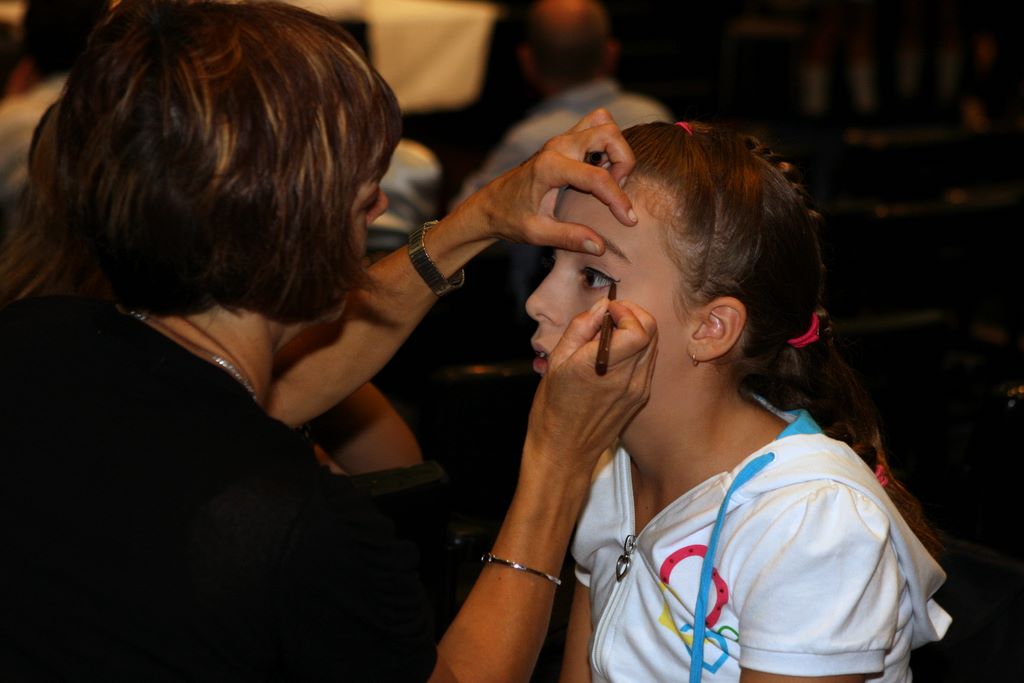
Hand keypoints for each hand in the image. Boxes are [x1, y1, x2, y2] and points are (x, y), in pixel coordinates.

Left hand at [455, 108, 636, 256]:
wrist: (491, 205)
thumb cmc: (511, 219)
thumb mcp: (537, 233)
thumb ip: (569, 238)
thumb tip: (600, 247)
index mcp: (550, 167)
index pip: (597, 177)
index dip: (618, 200)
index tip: (628, 220)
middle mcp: (557, 146)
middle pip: (608, 133)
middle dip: (623, 161)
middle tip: (615, 189)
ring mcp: (561, 140)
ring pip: (603, 123)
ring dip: (615, 148)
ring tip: (608, 178)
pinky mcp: (563, 141)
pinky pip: (594, 128)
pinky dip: (606, 144)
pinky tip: (598, 172)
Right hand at [524, 297, 656, 477]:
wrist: (564, 449)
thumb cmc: (553, 408)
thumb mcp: (556, 361)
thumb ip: (581, 328)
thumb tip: (600, 307)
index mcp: (602, 367)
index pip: (639, 329)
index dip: (627, 311)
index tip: (608, 310)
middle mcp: (627, 379)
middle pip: (652, 333)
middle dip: (634, 315)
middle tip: (612, 315)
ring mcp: (637, 390)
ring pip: (653, 346)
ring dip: (637, 330)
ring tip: (611, 333)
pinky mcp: (639, 398)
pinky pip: (647, 363)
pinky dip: (637, 349)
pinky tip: (616, 352)